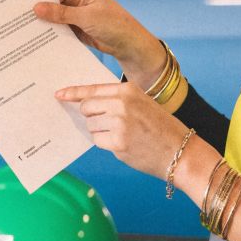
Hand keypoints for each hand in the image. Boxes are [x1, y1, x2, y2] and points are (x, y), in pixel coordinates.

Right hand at [34, 0, 164, 85]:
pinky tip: (38, 39)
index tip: (21, 9)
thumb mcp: (86, 18)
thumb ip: (61, 13)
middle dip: (40, 13)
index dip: (39, 1)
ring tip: (24, 32)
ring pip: (53, 17)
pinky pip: (58, 27)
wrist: (128, 44)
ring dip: (44, 25)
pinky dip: (51, 33)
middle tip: (19, 21)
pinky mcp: (75, 24)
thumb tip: (37, 8)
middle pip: (51, 3)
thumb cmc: (114, 24)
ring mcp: (75, 11)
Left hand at [56, 81, 190, 177]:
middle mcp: (122, 103)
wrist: (180, 151)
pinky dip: (107, 144)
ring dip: (100, 132)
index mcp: (128, 90)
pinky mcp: (117, 142)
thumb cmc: (160, 128)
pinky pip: (98, 140)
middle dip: (91, 116)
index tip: (60, 94)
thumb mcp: (141, 103)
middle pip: (87, 107)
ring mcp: (119, 123)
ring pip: (91, 126)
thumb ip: (116, 100)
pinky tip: (124, 144)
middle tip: (107, 124)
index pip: (92, 89)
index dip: (73, 92)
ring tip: (123, 135)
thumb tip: (86, 105)